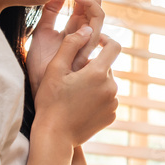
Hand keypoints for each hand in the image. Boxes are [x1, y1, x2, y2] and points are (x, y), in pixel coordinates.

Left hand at [27, 0, 104, 96]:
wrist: (41, 90)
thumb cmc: (40, 69)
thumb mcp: (41, 34)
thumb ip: (49, 14)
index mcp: (75, 27)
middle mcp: (86, 31)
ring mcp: (90, 38)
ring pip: (98, 4)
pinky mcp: (91, 43)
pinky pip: (98, 18)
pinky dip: (86, 2)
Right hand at [33, 25, 119, 147]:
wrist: (55, 136)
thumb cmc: (51, 101)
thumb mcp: (54, 69)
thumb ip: (71, 45)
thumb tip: (88, 28)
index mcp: (98, 73)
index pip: (114, 46)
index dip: (106, 40)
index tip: (95, 41)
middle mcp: (111, 87)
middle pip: (107, 67)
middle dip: (93, 67)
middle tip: (72, 75)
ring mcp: (113, 103)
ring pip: (107, 84)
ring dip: (95, 83)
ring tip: (74, 92)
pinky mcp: (112, 116)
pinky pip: (107, 100)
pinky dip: (97, 98)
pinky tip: (80, 105)